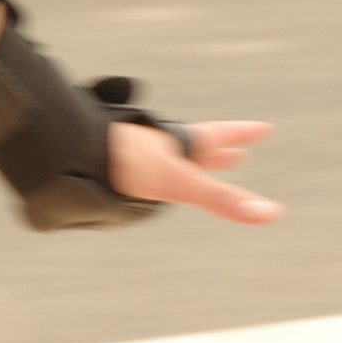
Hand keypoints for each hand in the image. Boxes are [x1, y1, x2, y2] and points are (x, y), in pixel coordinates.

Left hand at [107, 116, 279, 223]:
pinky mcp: (110, 168)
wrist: (71, 153)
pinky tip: (137, 183)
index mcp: (179, 144)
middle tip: (238, 155)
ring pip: (166, 158)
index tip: (264, 129)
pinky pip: (137, 171)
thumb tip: (270, 213)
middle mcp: (158, 146)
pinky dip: (148, 174)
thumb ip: (221, 199)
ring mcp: (134, 155)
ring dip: (183, 163)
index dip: (241, 135)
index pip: (219, 137)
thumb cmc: (126, 161)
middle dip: (218, 155)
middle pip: (196, 150)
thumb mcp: (180, 182)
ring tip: (188, 168)